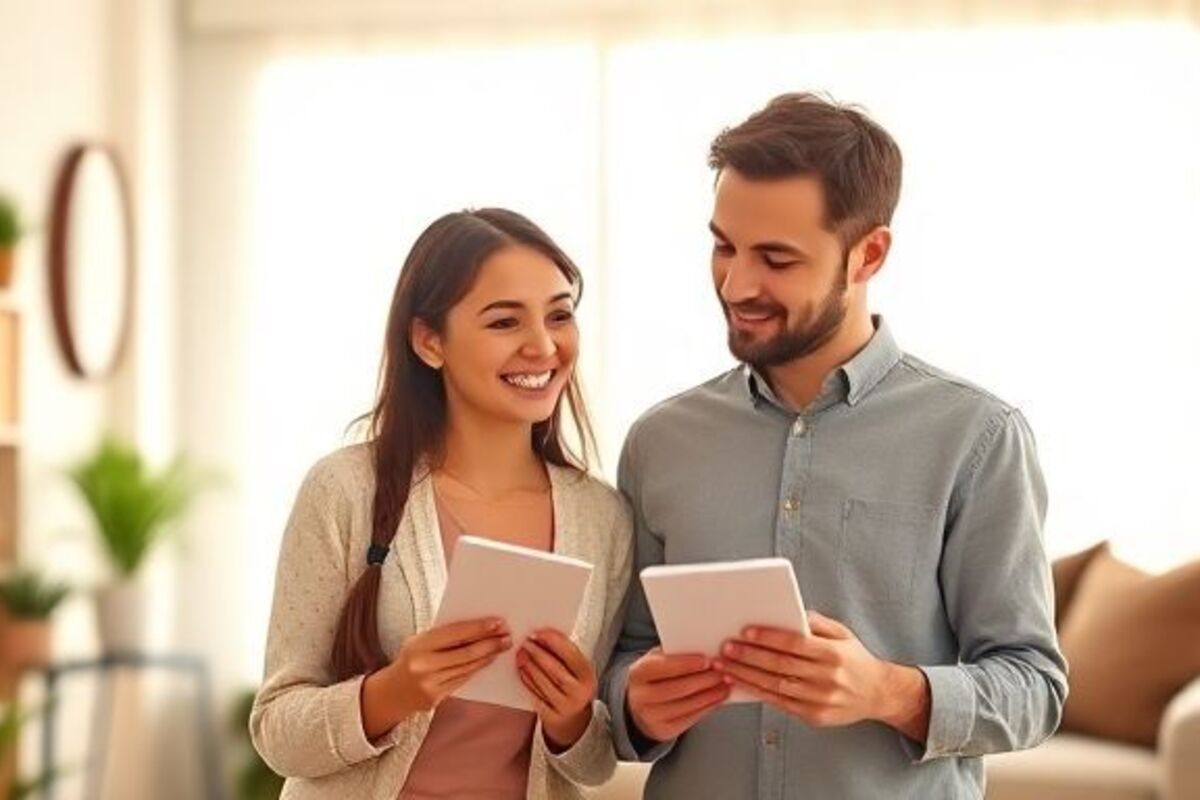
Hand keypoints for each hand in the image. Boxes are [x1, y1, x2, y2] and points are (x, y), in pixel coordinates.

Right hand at [387, 617, 511, 715]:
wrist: (392, 691)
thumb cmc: (411, 658)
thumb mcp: (420, 640)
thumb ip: (444, 634)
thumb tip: (479, 626)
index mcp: (418, 646)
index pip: (455, 634)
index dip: (478, 628)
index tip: (497, 622)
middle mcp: (423, 666)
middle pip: (466, 653)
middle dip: (490, 643)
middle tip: (507, 635)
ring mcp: (430, 685)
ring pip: (467, 668)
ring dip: (488, 656)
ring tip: (502, 646)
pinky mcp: (436, 698)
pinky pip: (463, 680)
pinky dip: (478, 668)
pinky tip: (488, 659)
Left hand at [516, 629, 595, 751]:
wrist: (575, 720)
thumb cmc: (574, 686)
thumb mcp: (578, 671)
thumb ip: (566, 654)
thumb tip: (544, 635)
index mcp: (588, 676)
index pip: (571, 655)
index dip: (554, 642)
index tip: (538, 633)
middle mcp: (579, 692)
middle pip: (555, 669)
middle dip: (538, 653)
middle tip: (525, 642)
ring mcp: (565, 706)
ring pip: (544, 683)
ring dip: (529, 666)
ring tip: (520, 654)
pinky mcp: (552, 716)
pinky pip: (536, 696)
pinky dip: (527, 681)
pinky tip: (522, 670)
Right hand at [626, 648, 730, 742]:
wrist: (640, 705)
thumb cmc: (655, 676)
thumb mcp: (657, 660)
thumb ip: (674, 654)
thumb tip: (705, 649)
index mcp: (638, 673)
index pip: (662, 667)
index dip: (686, 664)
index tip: (707, 660)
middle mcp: (640, 697)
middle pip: (678, 688)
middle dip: (704, 680)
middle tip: (722, 671)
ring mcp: (650, 717)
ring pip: (687, 705)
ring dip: (711, 694)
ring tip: (726, 684)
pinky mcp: (663, 731)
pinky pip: (691, 719)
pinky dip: (708, 707)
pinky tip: (719, 697)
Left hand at [714, 611, 928, 736]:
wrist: (878, 694)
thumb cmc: (854, 659)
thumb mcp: (841, 633)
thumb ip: (815, 622)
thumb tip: (787, 613)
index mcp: (833, 654)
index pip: (795, 644)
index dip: (768, 638)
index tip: (745, 631)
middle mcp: (827, 678)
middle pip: (780, 666)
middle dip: (749, 656)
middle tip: (726, 648)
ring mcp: (820, 700)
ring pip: (776, 688)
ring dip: (747, 677)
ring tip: (725, 666)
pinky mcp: (814, 716)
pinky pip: (780, 704)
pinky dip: (758, 693)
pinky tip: (741, 683)